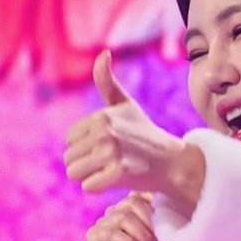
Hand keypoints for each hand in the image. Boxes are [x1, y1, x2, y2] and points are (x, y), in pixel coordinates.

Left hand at [65, 50, 199, 200]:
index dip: (85, 146)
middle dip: (85, 163)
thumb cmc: (144, 133)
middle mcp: (105, 132)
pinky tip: (115, 179)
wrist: (171, 161)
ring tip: (110, 169)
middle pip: (69, 158)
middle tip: (110, 160)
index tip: (107, 144)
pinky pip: (88, 187)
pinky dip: (98, 187)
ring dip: (90, 176)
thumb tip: (103, 53)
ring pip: (74, 173)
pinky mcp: (119, 173)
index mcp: (101, 116)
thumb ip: (107, 82)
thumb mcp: (125, 104)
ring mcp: (112, 153)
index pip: (69, 140)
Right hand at [86, 191, 181, 240]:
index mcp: (136, 207)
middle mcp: (118, 210)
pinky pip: (110, 232)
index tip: (170, 223)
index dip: (157, 204)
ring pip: (123, 217)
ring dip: (141, 235)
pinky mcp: (94, 236)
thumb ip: (172, 224)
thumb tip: (174, 208)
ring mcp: (105, 222)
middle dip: (151, 223)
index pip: (143, 191)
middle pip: (133, 201)